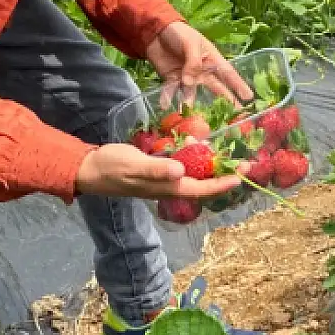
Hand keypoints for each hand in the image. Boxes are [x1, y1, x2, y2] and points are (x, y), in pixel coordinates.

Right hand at [76, 143, 240, 201]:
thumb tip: (181, 172)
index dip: (222, 183)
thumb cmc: (112, 167)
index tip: (241, 176)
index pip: (201, 188)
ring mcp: (163, 179)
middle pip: (203, 184)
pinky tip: (195, 145)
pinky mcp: (157, 171)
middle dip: (224, 175)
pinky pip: (182, 167)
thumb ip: (157, 169)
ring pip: (194, 175)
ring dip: (211, 166)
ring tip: (225, 153)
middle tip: (244, 164)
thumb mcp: (134, 165)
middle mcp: (169, 186)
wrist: (90, 169)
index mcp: (167, 187)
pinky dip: (194, 158)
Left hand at [145, 21, 251, 103]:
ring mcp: (187, 77)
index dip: (238, 85)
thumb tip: (190, 83)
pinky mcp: (172, 79)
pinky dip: (167, 97)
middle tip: (233, 115)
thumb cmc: (179, 33)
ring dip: (189, 101)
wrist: (155, 31)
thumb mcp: (190, 43)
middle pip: (215, 87)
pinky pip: (171, 90)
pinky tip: (164, 105)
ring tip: (187, 111)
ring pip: (191, 92)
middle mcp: (202, 71)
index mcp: (211, 59)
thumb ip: (192, 63)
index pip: (228, 73)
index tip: (248, 97)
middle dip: (224, 100)